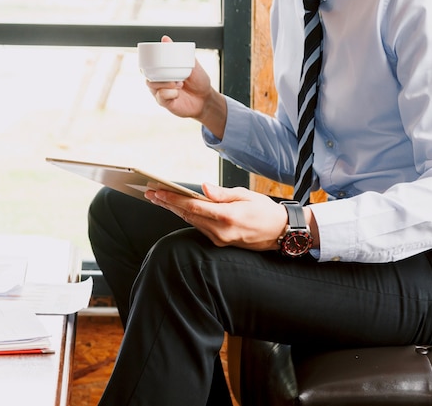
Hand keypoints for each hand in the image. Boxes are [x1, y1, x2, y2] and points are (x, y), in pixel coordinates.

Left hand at [145, 183, 288, 250]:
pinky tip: (178, 209)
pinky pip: (200, 228)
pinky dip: (188, 217)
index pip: (193, 207)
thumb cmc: (265, 210)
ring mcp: (220, 239)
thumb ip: (222, 193)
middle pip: (187, 216)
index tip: (158, 192)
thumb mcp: (246, 195)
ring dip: (175, 211)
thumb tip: (204, 188)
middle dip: (168, 204)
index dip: (173, 199)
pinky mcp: (221, 242)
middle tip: (151, 194)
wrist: (281, 232)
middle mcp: (221, 231)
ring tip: (160, 199)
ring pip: (192, 222)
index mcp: (227, 217)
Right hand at [146, 36, 226, 138]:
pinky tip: (177, 93)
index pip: (148, 67)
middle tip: (174, 76)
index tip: (152, 61)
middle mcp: (160, 83)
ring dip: (165, 83)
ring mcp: (161, 93)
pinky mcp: (165, 103)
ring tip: (179, 84)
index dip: (146, 64)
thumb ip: (179, 53)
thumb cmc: (199, 81)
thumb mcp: (192, 64)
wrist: (206, 99)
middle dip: (158, 74)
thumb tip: (165, 39)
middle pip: (148, 76)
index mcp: (163, 72)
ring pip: (152, 86)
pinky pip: (160, 97)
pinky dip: (169, 93)